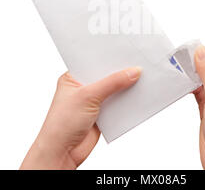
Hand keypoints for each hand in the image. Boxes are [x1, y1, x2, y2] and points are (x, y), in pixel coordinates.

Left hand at [20, 67, 141, 169]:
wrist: (62, 152)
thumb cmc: (62, 123)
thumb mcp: (88, 96)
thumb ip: (112, 83)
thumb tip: (133, 72)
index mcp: (73, 77)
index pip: (94, 62)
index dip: (109, 57)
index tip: (126, 51)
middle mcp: (83, 87)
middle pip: (106, 76)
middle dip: (120, 72)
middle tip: (137, 63)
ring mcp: (93, 101)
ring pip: (114, 90)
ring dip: (125, 87)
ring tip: (142, 77)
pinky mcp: (102, 114)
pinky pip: (118, 104)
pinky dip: (127, 101)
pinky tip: (137, 95)